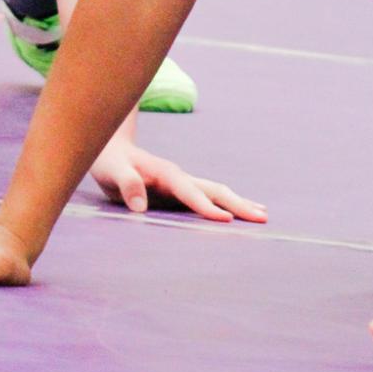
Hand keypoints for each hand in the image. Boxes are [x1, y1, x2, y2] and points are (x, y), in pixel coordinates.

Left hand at [90, 134, 266, 224]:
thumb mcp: (112, 172)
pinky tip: (237, 214)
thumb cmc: (110, 163)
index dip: (207, 207)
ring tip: (262, 214)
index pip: (190, 192)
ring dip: (238, 203)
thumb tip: (140, 206)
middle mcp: (180, 177)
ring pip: (216, 192)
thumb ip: (127, 185)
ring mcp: (182, 184)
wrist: (111, 150)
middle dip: (238, 203)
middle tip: (262, 217)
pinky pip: (207, 199)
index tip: (226, 221)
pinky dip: (226, 205)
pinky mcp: (180, 192)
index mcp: (166, 173)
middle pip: (215, 190)